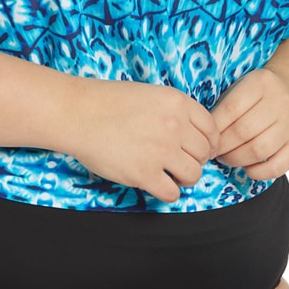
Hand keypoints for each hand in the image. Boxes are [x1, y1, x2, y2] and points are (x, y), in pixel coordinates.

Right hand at [63, 80, 218, 203]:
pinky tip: (154, 182)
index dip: (206, 142)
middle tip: (176, 161)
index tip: (196, 149)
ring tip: (166, 173)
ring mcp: (161, 150)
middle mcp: (174, 125)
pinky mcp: (144, 173)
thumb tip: (192, 137)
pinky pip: (172, 193)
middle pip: (204, 153)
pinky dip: (166, 191)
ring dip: (182, 177)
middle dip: (193, 160)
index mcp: (177, 102)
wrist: (77, 113)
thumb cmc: (107, 102)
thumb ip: (174, 112)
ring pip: (193, 175)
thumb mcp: (150, 94)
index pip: (211, 129)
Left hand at [210, 68, 288, 179]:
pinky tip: (247, 169)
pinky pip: (277, 166)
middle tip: (212, 152)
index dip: (214, 128)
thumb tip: (203, 137)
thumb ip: (224, 107)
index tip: (204, 139)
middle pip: (244, 131)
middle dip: (222, 146)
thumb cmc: (257, 95)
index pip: (231, 109)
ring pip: (259, 150)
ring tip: (226, 158)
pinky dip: (258, 173)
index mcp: (261, 83)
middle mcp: (280, 102)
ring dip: (236, 159)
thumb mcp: (241, 89)